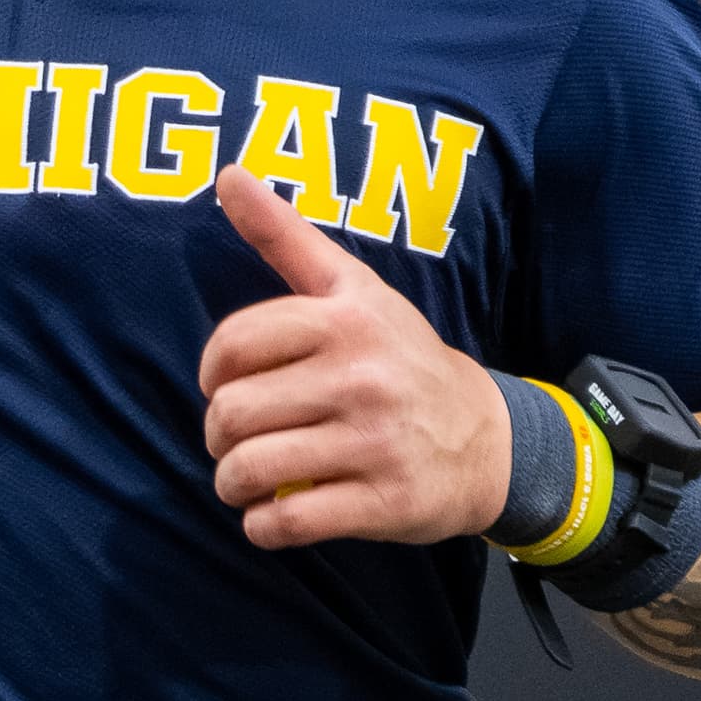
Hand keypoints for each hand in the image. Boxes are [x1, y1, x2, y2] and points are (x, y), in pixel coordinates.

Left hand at [197, 162, 510, 548]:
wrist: (489, 439)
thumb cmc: (401, 359)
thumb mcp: (353, 288)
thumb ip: (285, 235)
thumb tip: (227, 173)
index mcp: (345, 320)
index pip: (233, 346)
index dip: (211, 374)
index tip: (225, 387)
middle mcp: (361, 376)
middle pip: (233, 413)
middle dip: (218, 436)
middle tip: (234, 441)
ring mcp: (374, 442)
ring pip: (252, 470)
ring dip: (232, 484)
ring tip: (244, 481)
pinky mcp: (383, 501)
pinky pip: (289, 522)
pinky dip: (264, 527)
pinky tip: (271, 515)